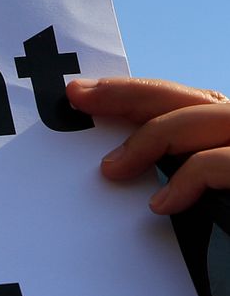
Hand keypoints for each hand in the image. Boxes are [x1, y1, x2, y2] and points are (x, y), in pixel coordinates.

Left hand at [66, 76, 229, 213]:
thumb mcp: (203, 190)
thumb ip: (174, 172)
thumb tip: (117, 169)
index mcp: (226, 134)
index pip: (181, 102)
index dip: (134, 92)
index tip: (83, 92)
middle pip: (187, 98)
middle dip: (129, 94)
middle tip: (80, 99)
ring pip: (198, 120)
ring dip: (148, 139)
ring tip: (111, 169)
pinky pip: (213, 163)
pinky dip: (185, 178)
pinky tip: (161, 204)